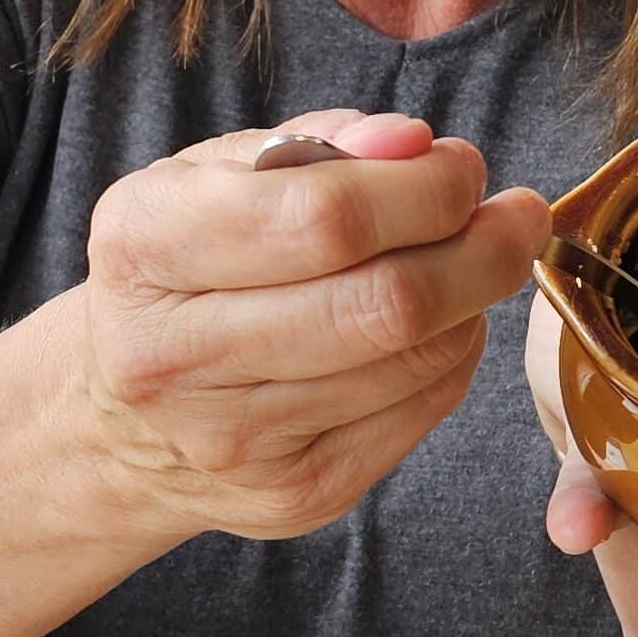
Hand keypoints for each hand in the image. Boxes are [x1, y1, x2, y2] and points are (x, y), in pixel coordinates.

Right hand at [81, 111, 549, 547]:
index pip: (324, 218)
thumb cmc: (186, 267)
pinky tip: (439, 325)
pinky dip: (454, 354)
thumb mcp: (214, 178)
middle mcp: (173, 355)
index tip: (463, 167)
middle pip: (386, 303)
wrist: (122, 423)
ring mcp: (236, 439)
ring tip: (473, 260)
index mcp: (143, 247)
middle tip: (515, 216)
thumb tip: (413, 142)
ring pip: (416, 360)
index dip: (424, 188)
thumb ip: (315, 144)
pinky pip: (423, 410)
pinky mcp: (296, 494)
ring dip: (475, 299)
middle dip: (482, 248)